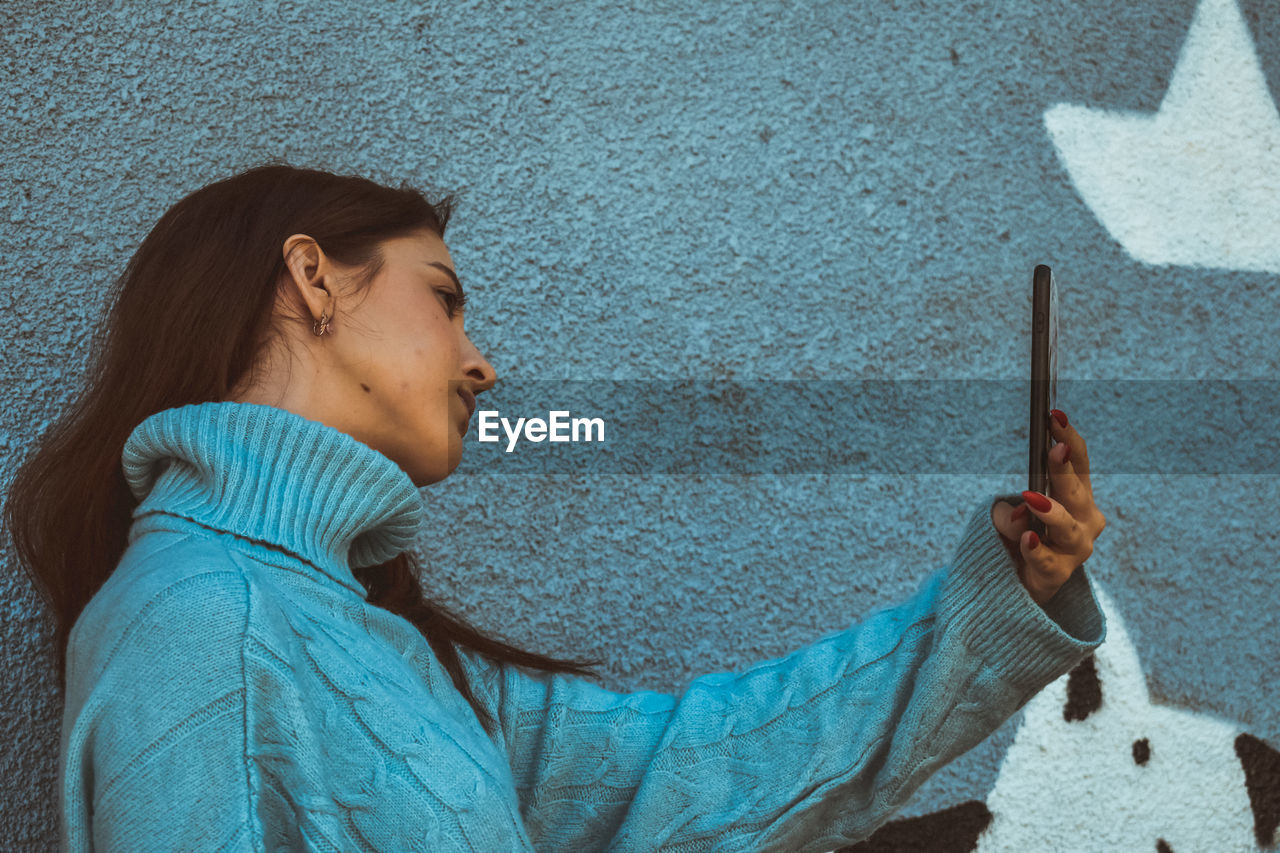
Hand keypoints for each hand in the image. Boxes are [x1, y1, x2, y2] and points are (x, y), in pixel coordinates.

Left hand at [990, 410, 1106, 606]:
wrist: (1021, 584)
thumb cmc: (1023, 537)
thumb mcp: (1011, 515)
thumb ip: (1012, 510)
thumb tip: (1018, 514)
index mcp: (1077, 497)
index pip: (1078, 462)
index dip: (1068, 438)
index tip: (1054, 415)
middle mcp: (1084, 520)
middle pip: (1076, 490)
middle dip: (1064, 468)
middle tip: (1054, 448)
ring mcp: (1075, 549)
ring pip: (1067, 527)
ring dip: (1050, 510)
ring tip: (1032, 498)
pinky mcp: (1058, 573)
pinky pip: (1048, 561)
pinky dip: (1036, 549)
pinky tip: (1027, 539)